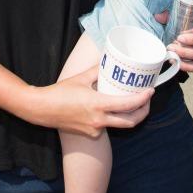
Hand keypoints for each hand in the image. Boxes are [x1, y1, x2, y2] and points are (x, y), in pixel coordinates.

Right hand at [29, 66, 152, 137]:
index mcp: (98, 105)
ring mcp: (95, 129)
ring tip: (134, 103)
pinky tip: (112, 109)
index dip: (143, 99)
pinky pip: (107, 126)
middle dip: (143, 112)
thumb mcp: (81, 78)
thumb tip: (108, 59)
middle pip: (131, 121)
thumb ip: (97, 70)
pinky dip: (113, 118)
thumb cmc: (59, 92)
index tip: (150, 91)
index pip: (128, 104)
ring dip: (130, 116)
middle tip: (147, 100)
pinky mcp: (90, 133)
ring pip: (120, 125)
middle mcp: (99, 120)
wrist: (42, 109)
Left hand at [165, 14, 192, 72]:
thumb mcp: (181, 12)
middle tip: (170, 47)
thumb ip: (170, 14)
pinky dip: (187, 67)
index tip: (179, 38)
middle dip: (184, 51)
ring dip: (184, 60)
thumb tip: (159, 17)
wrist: (189, 21)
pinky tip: (176, 62)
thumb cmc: (187, 16)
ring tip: (171, 54)